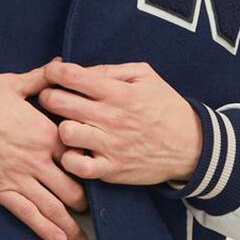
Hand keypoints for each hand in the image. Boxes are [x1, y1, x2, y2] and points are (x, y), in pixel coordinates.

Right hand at [0, 65, 89, 239]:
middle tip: (88, 213)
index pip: (78, 156)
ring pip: (53, 207)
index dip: (88, 168)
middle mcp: (36, 158)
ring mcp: (17, 177)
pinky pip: (27, 215)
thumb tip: (60, 64)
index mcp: (45, 132)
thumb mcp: (14, 83)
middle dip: (83, 204)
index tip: (93, 178)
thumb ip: (42, 78)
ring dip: (70, 226)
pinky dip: (44, 230)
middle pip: (71, 188)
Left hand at [35, 57, 200, 186]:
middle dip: (48, 97)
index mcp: (118, 92)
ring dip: (59, 129)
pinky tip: (75, 152)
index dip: (53, 72)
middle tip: (53, 99)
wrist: (191, 146)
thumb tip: (80, 71)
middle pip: (59, 103)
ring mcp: (111, 146)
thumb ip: (112, 70)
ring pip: (65, 133)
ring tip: (67, 127)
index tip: (52, 74)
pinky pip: (77, 166)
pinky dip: (70, 159)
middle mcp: (112, 118)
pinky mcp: (111, 170)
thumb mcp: (146, 77)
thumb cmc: (165, 107)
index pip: (72, 76)